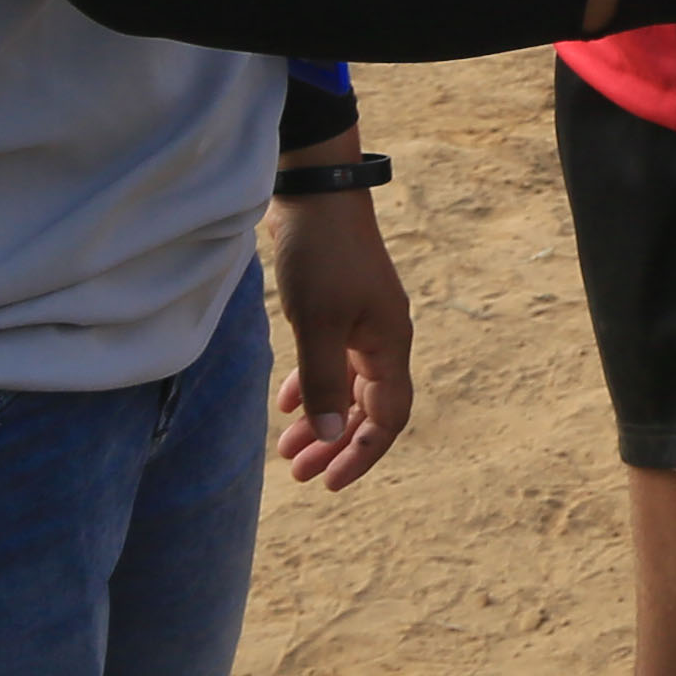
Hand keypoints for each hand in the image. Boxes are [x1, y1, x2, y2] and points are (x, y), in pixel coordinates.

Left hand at [266, 174, 416, 488]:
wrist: (316, 192)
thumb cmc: (320, 255)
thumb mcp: (317, 324)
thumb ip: (324, 383)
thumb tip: (329, 437)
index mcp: (389, 346)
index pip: (387, 418)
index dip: (361, 454)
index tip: (329, 483)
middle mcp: (383, 338)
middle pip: (366, 408)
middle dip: (334, 444)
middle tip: (297, 473)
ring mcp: (362, 322)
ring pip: (347, 387)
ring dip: (321, 419)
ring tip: (287, 448)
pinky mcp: (339, 307)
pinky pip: (333, 362)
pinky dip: (313, 386)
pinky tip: (286, 402)